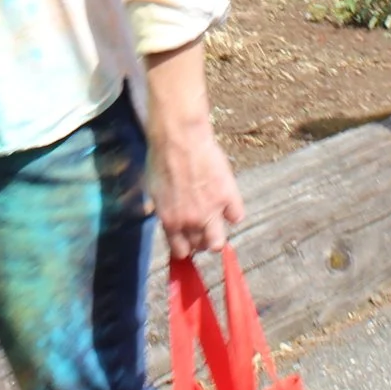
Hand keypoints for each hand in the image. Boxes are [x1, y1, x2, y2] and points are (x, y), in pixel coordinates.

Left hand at [148, 117, 245, 258]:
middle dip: (199, 240)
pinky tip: (227, 201)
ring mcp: (211, 211)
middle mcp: (190, 222)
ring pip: (218, 243)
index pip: (179, 251)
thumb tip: (169, 222)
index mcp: (170, 221)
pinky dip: (233, 212)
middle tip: (200, 226)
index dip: (183, 247)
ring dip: (216, 235)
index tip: (186, 242)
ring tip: (215, 219)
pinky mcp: (228, 197)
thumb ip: (163, 211)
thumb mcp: (154, 191)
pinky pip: (236, 217)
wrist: (179, 138)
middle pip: (199, 248)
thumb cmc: (161, 159)